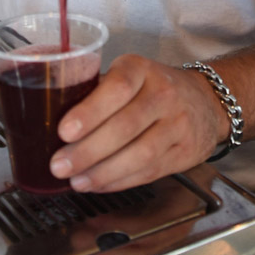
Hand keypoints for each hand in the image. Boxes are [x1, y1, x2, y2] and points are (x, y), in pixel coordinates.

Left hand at [49, 55, 227, 192]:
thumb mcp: (129, 75)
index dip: (90, 111)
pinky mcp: (184, 152)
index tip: (64, 131)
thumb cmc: (153, 88)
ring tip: (76, 180)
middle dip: (88, 150)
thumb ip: (96, 91)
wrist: (206, 101)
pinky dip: (120, 182)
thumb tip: (48, 114)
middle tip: (59, 164)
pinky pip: (150, 171)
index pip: (118, 87)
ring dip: (103, 171)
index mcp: (141, 69)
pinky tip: (99, 184)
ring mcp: (178, 124)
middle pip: (125, 126)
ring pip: (140, 153)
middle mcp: (164, 94)